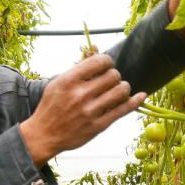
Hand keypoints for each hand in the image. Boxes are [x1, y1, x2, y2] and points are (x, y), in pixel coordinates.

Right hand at [20, 55, 146, 166]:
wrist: (44, 135)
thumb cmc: (51, 106)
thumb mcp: (58, 83)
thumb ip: (78, 68)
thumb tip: (96, 48)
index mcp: (69, 80)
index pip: (100, 61)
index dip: (107, 62)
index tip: (105, 67)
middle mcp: (80, 94)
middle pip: (113, 75)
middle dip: (114, 76)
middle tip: (109, 81)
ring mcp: (90, 111)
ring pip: (121, 90)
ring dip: (123, 88)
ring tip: (118, 90)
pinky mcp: (98, 126)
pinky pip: (123, 110)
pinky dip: (136, 101)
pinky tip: (141, 95)